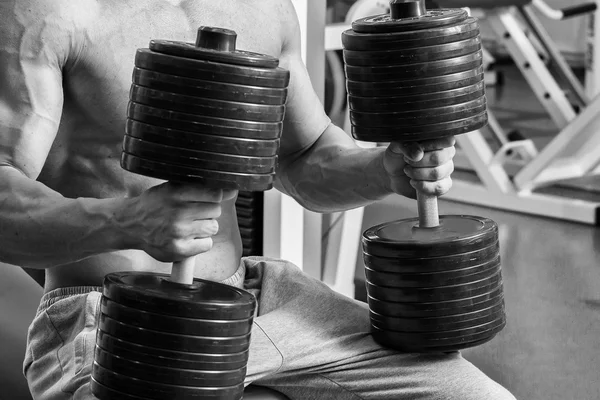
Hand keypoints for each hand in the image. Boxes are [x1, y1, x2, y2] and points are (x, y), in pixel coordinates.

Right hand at [121, 182, 236, 261]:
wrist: (131, 225)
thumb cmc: (155, 204)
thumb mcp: (172, 188)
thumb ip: (200, 188)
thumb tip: (232, 190)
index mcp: (176, 192)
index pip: (215, 194)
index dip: (214, 197)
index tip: (208, 199)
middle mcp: (178, 212)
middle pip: (215, 211)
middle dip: (208, 212)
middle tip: (193, 214)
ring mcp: (179, 232)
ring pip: (213, 227)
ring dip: (205, 227)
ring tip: (190, 226)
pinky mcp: (179, 250)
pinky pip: (207, 244)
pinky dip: (201, 243)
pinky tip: (188, 238)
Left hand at [382, 136, 455, 198]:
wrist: (391, 174)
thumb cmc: (397, 156)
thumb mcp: (396, 146)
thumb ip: (407, 146)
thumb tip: (419, 154)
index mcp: (439, 140)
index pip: (446, 140)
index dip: (430, 145)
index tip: (418, 148)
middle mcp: (446, 155)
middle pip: (439, 158)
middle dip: (418, 162)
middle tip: (407, 161)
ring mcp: (446, 171)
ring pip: (437, 173)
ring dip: (417, 173)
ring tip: (407, 170)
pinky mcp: (442, 186)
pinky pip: (439, 188)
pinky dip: (423, 186)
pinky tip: (413, 182)